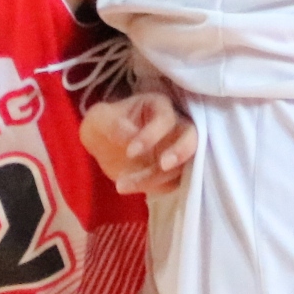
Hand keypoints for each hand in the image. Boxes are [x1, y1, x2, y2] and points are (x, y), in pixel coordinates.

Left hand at [81, 91, 195, 194]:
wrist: (105, 144)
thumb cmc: (105, 123)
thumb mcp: (100, 118)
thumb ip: (114, 125)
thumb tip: (131, 135)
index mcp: (159, 106)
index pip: (166, 119)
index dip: (152, 135)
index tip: (130, 152)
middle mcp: (176, 126)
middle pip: (192, 137)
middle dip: (180, 152)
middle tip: (162, 166)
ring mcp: (178, 149)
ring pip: (183, 164)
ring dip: (157, 178)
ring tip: (122, 184)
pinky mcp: (175, 170)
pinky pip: (174, 181)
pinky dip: (155, 187)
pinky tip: (129, 187)